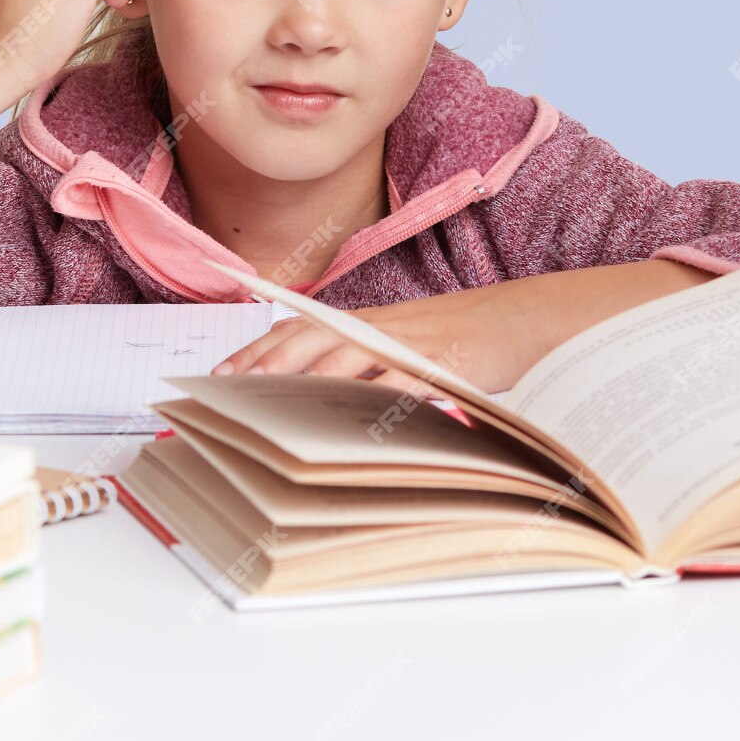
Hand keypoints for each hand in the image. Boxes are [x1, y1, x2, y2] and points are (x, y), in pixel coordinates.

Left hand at [214, 285, 549, 396]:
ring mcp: (409, 344)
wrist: (519, 319)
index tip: (220, 370)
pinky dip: (375, 399)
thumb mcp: (404, 342)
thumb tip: (315, 393)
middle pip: (310, 336)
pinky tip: (352, 421)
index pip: (299, 326)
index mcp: (366, 321)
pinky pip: (401, 383)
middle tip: (230, 384)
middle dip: (266, 360)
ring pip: (347, 356)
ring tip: (274, 399)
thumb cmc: (461, 338)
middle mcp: (379, 327)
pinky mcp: (440, 364)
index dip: (256, 347)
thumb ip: (363, 362)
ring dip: (306, 377)